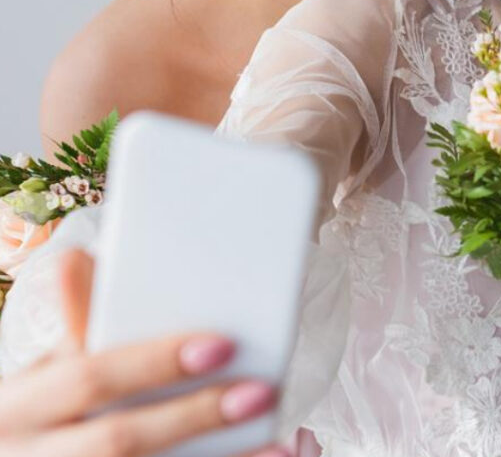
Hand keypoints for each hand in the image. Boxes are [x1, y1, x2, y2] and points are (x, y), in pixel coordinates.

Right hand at [0, 249, 288, 456]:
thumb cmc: (40, 416)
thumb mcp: (45, 374)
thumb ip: (76, 326)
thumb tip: (78, 257)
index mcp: (24, 406)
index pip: (91, 378)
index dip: (156, 361)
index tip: (222, 344)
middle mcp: (37, 454)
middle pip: (121, 440)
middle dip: (195, 415)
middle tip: (261, 392)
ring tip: (281, 450)